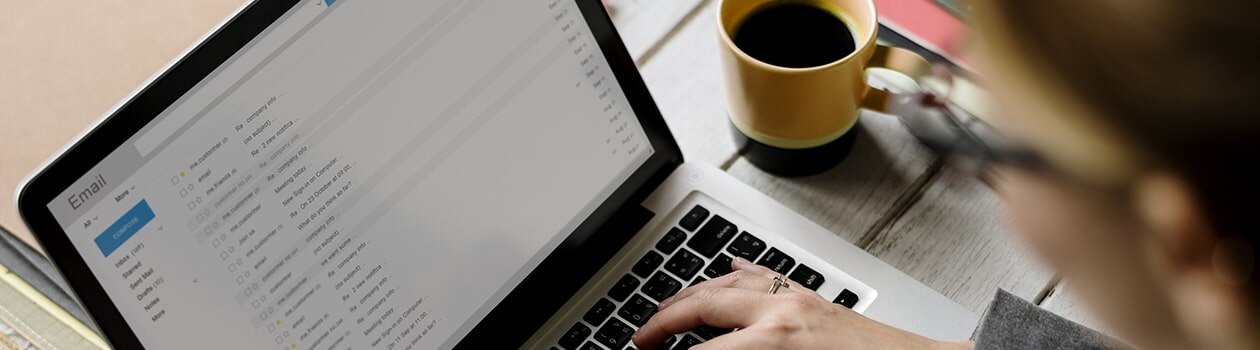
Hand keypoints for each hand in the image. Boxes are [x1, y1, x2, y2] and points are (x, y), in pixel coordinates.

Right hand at [632, 257, 972, 349]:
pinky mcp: (815, 299)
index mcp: (776, 341)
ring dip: (690, 294)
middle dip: (662, 321)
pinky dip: (736, 273)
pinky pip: (764, 276)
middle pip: (700, 305)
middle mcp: (782, 312)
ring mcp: (799, 300)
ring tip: (665, 311)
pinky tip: (725, 268)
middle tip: (640, 338)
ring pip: (727, 283)